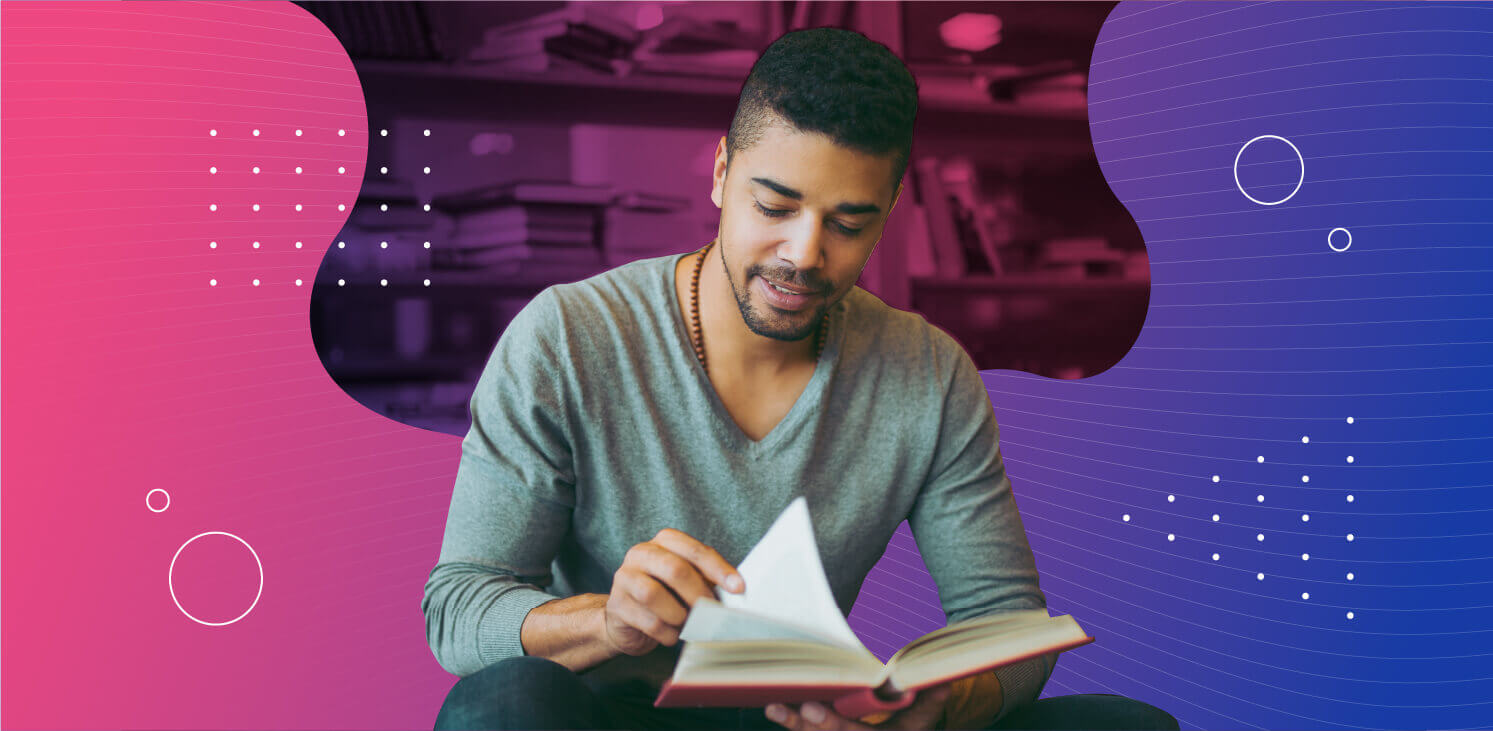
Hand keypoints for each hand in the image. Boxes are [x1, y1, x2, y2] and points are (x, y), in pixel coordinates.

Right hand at [602, 528, 744, 655]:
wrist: (628, 620)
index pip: (694, 550)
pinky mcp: (616, 604)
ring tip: (687, 623)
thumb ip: (708, 581)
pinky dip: (666, 632)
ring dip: (678, 614)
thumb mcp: (688, 582)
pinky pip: (646, 620)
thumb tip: (735, 592)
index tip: (739, 588)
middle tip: (711, 611)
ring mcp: (625, 577)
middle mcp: (641, 553)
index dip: (718, 569)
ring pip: (653, 594)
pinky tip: (672, 635)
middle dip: (698, 594)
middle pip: (674, 569)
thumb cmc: (667, 596)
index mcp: (664, 541)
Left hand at [765, 685, 951, 729]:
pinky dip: (794, 720)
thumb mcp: (924, 718)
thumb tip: (942, 682)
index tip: (808, 706)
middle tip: (776, 708)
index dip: (828, 723)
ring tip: (772, 707)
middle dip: (799, 724)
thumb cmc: (913, 726)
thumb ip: (930, 701)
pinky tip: (778, 705)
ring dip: (792, 722)